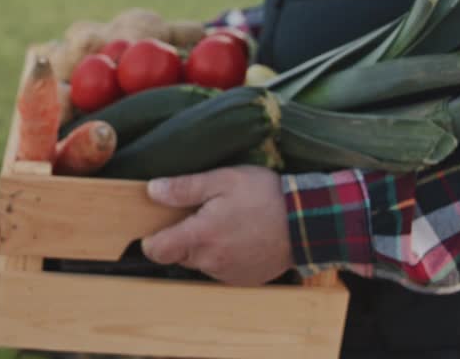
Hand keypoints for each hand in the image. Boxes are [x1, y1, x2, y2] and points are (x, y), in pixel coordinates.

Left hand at [140, 165, 292, 285]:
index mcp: (200, 237)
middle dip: (182, 237)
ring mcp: (228, 274)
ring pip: (200, 263)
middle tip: (202, 213)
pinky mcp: (244, 280)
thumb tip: (152, 191)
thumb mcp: (223, 180)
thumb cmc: (265, 195)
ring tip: (226, 223)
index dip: (151, 238)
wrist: (308, 221)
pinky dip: (224, 256)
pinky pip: (221, 269)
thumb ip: (185, 188)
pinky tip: (240, 237)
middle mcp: (211, 262)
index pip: (155, 251)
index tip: (158, 225)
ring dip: (205, 247)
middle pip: (178, 255)